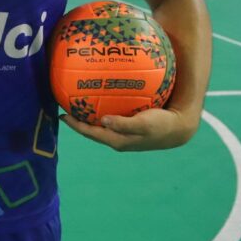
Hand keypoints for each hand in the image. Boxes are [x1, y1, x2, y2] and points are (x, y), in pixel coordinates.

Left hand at [60, 107, 196, 151]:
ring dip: (88, 117)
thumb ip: (123, 124)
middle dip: (78, 121)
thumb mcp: (143, 124)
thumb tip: (103, 120)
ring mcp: (123, 135)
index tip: (62, 115)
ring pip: (100, 126)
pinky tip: (101, 99)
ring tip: (78, 104)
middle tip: (65, 107)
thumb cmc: (161, 125)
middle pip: (92, 130)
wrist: (179, 129)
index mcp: (117, 140)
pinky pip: (111, 119)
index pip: (90, 133)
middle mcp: (117, 139)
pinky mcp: (130, 128)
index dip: (75, 125)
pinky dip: (102, 111)